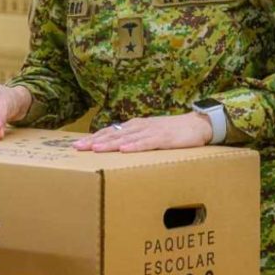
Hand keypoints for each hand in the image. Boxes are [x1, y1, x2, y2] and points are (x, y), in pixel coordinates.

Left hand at [72, 113, 213, 152]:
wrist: (197, 124)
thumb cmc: (171, 131)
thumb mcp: (149, 133)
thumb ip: (133, 138)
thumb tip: (116, 147)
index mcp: (134, 126)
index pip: (109, 132)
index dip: (92, 137)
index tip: (76, 144)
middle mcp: (139, 127)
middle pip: (113, 134)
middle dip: (94, 140)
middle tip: (77, 147)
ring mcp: (151, 132)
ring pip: (126, 138)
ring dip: (110, 143)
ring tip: (95, 148)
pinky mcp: (163, 138)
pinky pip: (146, 143)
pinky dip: (134, 146)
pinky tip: (124, 150)